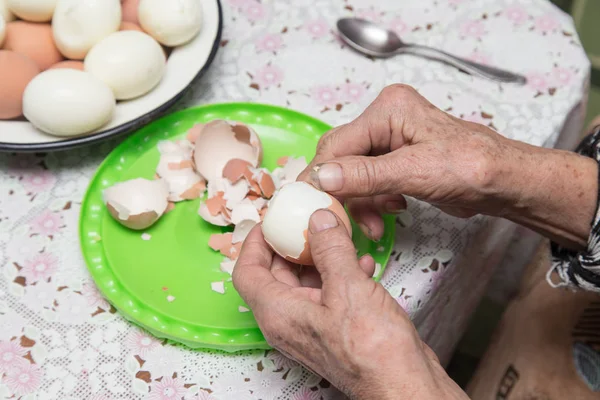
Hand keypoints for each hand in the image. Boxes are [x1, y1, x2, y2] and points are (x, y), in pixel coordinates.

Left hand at [233, 210, 466, 399]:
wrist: (403, 384)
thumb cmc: (372, 348)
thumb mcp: (349, 287)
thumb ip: (330, 249)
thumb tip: (318, 220)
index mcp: (278, 313)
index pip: (247, 272)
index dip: (254, 242)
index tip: (269, 222)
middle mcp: (288, 321)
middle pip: (275, 274)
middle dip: (291, 244)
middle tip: (307, 220)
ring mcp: (311, 327)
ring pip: (305, 282)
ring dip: (320, 257)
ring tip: (339, 236)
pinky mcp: (333, 329)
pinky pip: (327, 294)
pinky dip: (339, 275)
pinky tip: (362, 263)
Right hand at [299, 84, 596, 248]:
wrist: (505, 183)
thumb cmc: (473, 168)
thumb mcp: (416, 172)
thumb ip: (367, 175)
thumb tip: (322, 177)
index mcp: (388, 109)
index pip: (338, 144)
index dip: (320, 175)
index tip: (310, 205)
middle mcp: (385, 119)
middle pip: (342, 159)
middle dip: (345, 193)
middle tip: (345, 222)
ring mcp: (390, 139)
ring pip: (353, 174)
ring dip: (360, 202)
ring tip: (375, 226)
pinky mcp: (396, 159)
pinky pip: (369, 182)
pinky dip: (373, 201)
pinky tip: (389, 212)